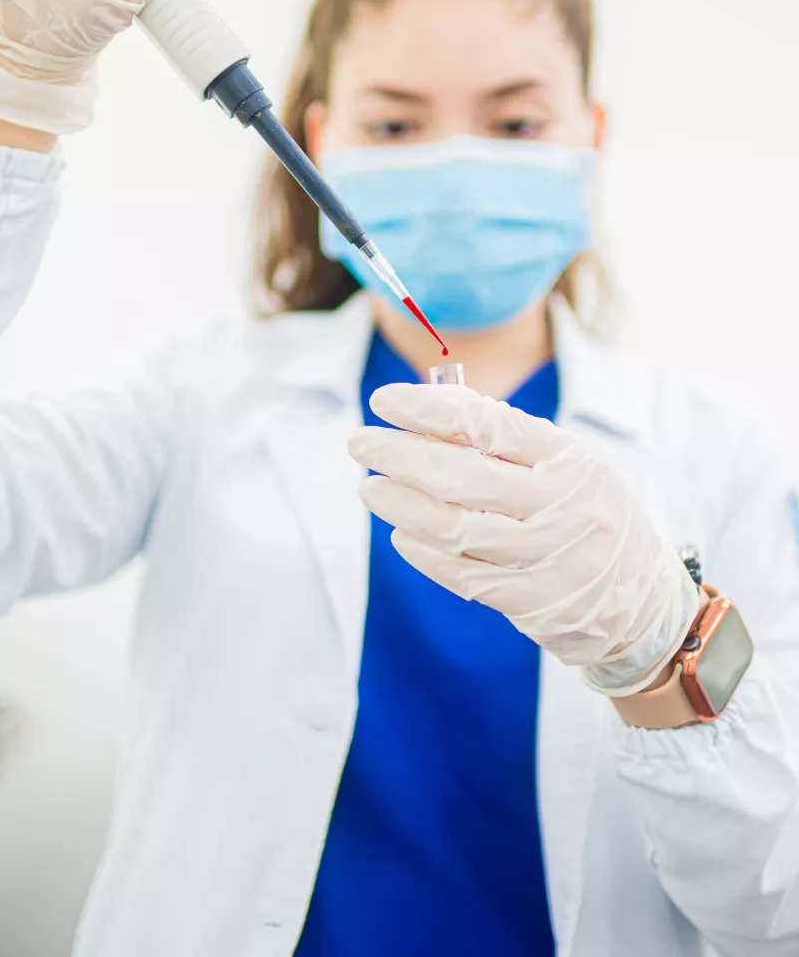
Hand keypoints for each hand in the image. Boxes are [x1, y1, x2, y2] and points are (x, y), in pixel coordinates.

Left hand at [348, 383, 699, 693]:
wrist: (648, 606)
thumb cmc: (592, 516)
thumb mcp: (571, 468)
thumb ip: (510, 445)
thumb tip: (431, 414)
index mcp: (572, 460)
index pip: (490, 424)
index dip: (430, 409)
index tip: (384, 400)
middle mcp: (564, 506)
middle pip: (463, 475)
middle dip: (401, 454)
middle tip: (360, 442)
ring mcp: (550, 559)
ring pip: (455, 529)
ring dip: (401, 505)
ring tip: (369, 488)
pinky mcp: (535, 604)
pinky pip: (465, 575)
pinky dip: (426, 553)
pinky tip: (401, 534)